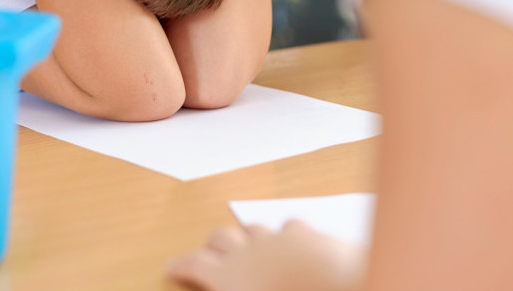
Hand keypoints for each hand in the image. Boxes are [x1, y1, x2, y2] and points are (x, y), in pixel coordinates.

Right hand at [167, 221, 364, 290]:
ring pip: (253, 227)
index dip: (181, 265)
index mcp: (229, 276)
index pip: (194, 264)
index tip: (172, 266)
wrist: (340, 289)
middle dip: (211, 244)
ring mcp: (277, 238)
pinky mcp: (306, 234)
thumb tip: (222, 286)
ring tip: (249, 247)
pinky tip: (291, 243)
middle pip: (219, 237)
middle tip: (209, 253)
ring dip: (247, 237)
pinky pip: (290, 227)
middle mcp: (248, 251)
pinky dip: (285, 235)